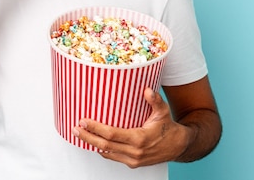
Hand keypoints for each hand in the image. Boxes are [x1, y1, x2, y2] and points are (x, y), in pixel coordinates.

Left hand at [72, 88, 190, 167]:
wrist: (178, 146)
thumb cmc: (168, 127)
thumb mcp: (163, 111)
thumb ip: (154, 100)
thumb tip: (146, 90)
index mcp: (140, 139)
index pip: (111, 134)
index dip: (95, 128)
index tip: (83, 121)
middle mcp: (135, 152)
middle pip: (104, 145)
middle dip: (87, 137)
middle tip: (75, 128)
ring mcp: (133, 160)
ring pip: (106, 153)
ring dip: (91, 144)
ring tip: (79, 134)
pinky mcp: (132, 163)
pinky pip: (113, 157)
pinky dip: (101, 150)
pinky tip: (93, 142)